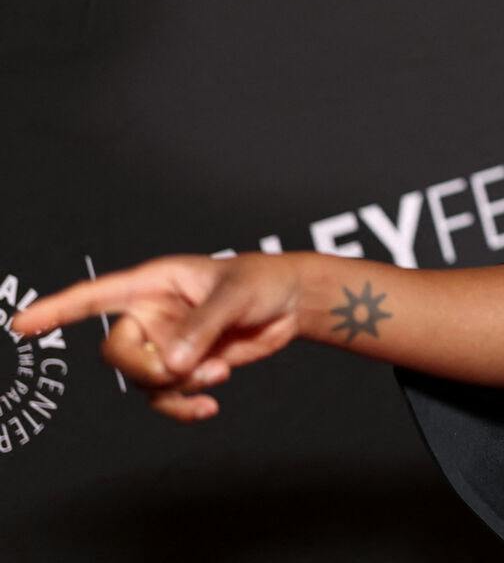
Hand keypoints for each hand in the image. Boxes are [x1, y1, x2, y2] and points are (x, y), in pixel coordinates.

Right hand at [10, 253, 304, 424]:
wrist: (292, 305)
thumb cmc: (263, 281)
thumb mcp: (235, 294)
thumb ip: (201, 327)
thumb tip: (171, 363)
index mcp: (154, 283)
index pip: (96, 296)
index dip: (58, 310)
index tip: (22, 324)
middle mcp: (152, 315)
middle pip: (118, 353)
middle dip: (148, 368)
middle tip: (189, 365)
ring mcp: (166, 343)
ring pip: (142, 381)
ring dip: (177, 386)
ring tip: (218, 372)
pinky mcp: (184, 367)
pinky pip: (164, 397)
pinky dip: (183, 406)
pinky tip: (208, 406)